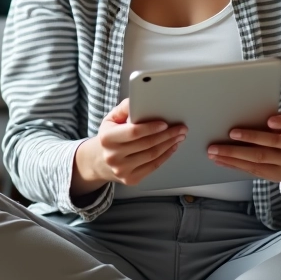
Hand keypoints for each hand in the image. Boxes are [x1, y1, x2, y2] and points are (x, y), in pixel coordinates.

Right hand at [72, 98, 186, 195]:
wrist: (100, 161)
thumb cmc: (110, 136)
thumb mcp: (111, 119)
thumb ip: (125, 108)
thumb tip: (138, 100)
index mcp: (107, 138)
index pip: (133, 132)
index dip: (151, 128)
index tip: (165, 123)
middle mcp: (113, 156)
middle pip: (146, 144)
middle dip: (167, 135)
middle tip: (180, 128)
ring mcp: (122, 169)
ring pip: (152, 155)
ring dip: (169, 144)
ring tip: (179, 135)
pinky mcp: (131, 179)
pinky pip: (153, 166)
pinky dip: (166, 155)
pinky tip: (172, 147)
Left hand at [208, 110, 280, 199]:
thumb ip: (277, 119)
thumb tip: (246, 112)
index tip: (269, 120)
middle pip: (271, 143)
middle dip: (249, 138)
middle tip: (230, 133)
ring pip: (258, 160)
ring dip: (234, 155)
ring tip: (215, 151)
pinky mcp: (274, 176)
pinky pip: (252, 170)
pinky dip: (234, 165)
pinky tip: (220, 160)